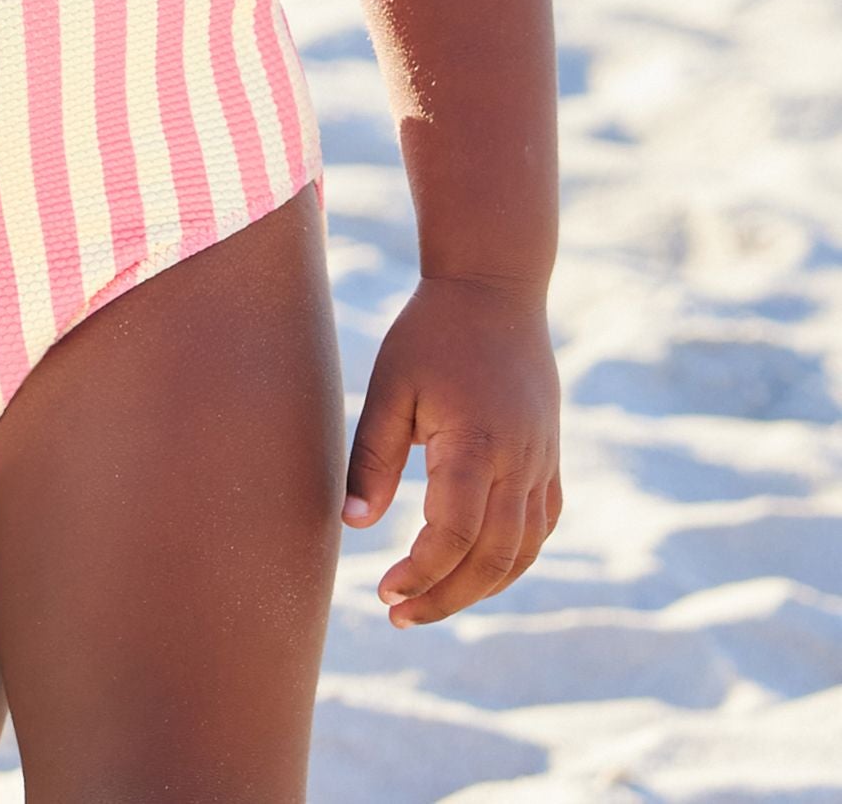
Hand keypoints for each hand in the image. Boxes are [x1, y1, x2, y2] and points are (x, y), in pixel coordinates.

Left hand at [341, 273, 561, 625]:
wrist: (495, 287)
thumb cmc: (431, 332)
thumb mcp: (391, 386)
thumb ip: (373, 457)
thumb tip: (353, 524)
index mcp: (476, 442)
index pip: (455, 536)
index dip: (421, 573)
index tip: (383, 590)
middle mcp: (519, 459)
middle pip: (494, 558)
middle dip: (447, 598)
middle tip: (400, 615)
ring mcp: (541, 459)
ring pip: (523, 551)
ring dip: (481, 588)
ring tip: (433, 603)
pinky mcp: (549, 455)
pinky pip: (541, 525)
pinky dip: (514, 559)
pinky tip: (479, 570)